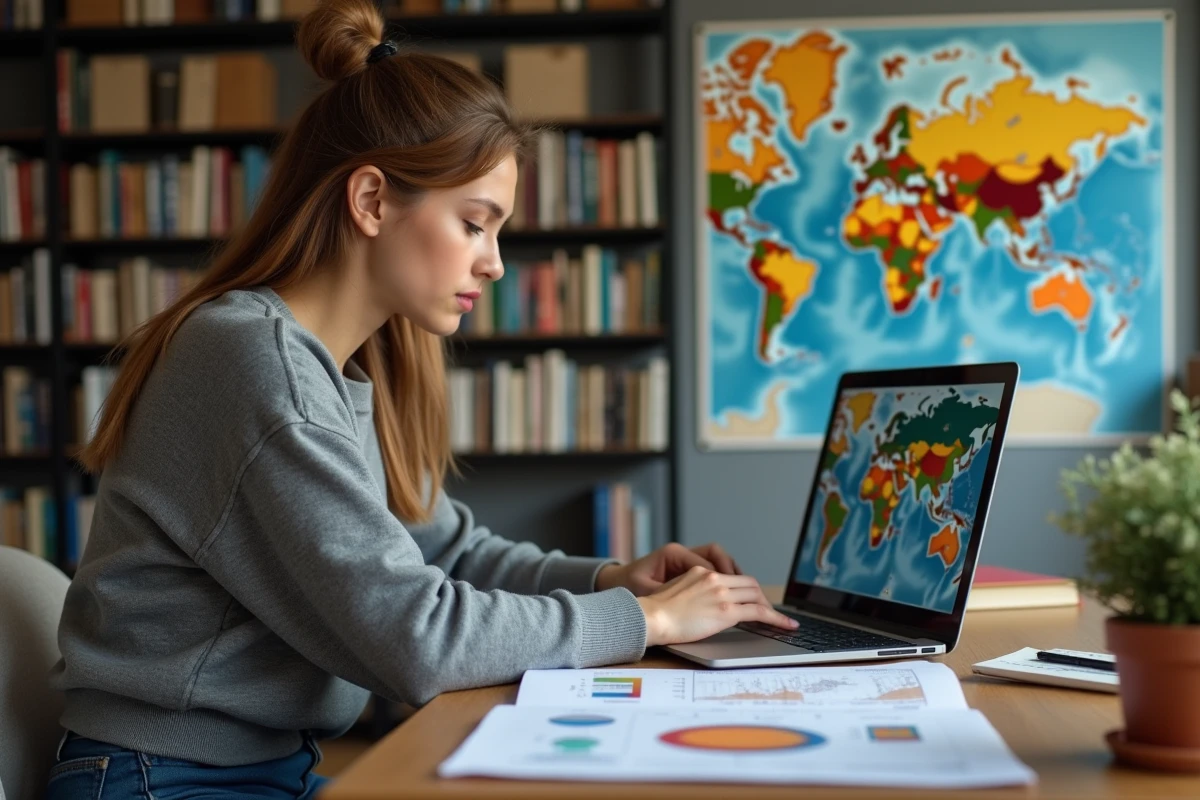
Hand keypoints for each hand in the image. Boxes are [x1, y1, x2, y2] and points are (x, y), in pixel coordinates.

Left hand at [594, 542, 740, 596]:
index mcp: (673, 554)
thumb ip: (674, 594)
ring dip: (733, 574)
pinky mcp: (688, 568)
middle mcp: (682, 552)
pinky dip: (724, 577)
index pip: (708, 560)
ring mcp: (686, 559)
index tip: (735, 594)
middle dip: (736, 573)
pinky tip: (731, 594)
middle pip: (718, 555)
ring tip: (746, 593)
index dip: (724, 577)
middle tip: (752, 593)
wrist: (618, 585)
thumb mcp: (650, 593)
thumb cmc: (631, 588)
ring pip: (719, 559)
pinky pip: (713, 567)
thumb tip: (697, 601)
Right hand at [635, 566, 798, 646]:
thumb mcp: (674, 592)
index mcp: (700, 572)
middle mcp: (713, 579)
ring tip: (779, 621)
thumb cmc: (655, 612)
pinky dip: (776, 618)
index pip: (731, 577)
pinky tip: (785, 625)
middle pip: (749, 583)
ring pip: (756, 595)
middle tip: (766, 611)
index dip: (745, 589)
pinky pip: (759, 612)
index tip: (750, 598)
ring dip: (769, 608)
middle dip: (760, 597)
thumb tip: (700, 605)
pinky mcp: (726, 611)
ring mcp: (721, 593)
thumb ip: (691, 593)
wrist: (651, 617)